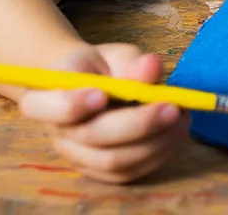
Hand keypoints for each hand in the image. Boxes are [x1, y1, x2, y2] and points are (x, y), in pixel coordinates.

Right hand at [17, 43, 190, 183]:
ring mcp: (76, 156)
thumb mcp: (113, 55)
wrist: (90, 88)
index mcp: (45, 96)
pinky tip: (176, 133)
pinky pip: (128, 173)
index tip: (102, 93)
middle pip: (91, 137)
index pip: (47, 107)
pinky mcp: (99, 171)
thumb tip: (151, 67)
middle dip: (137, 124)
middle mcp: (57, 132)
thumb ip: (131, 62)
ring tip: (182, 118)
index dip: (72, 105)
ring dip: (154, 142)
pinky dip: (158, 155)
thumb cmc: (100, 68)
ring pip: (113, 161)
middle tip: (172, 107)